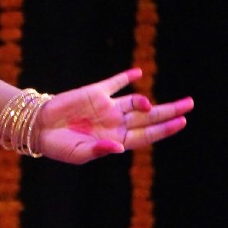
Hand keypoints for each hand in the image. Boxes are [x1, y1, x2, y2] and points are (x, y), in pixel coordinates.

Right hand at [38, 69, 192, 163]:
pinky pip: (115, 83)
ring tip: (152, 104)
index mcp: (115, 139)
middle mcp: (115, 122)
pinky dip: (126, 78)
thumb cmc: (58, 147)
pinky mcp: (95, 92)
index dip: (164, 129)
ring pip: (135, 101)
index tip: (182, 122)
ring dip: (148, 101)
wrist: (38, 128)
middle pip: (148, 117)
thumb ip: (99, 150)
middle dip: (169, 111)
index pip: (146, 135)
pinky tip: (138, 73)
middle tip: (189, 105)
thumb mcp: (79, 154)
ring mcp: (107, 107)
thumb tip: (120, 147)